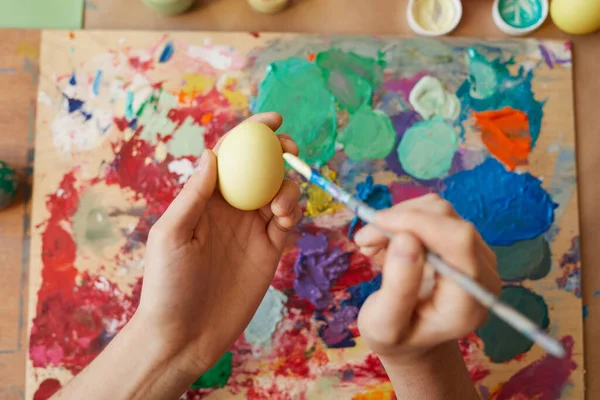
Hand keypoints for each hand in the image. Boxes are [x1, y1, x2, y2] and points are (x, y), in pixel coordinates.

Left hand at [133, 112, 301, 377]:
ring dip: (288, 186)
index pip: (231, 155)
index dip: (252, 133)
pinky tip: (284, 219)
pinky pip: (288, 221)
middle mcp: (231, 208)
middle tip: (290, 150)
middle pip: (262, 168)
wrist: (184, 334)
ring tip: (279, 204)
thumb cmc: (167, 284)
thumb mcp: (172, 234)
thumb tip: (213, 153)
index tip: (274, 121)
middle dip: (280, 153)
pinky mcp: (269, 250)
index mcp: (205, 198)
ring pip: (280, 191)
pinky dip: (293, 211)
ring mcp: (252, 229)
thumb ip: (194, 195)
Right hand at [354, 194, 501, 359]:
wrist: (415, 339)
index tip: (375, 224)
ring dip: (399, 218)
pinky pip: (435, 214)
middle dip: (400, 219)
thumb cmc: (398, 336)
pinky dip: (405, 219)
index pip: (458, 242)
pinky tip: (387, 241)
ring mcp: (478, 255)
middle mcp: (483, 274)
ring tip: (371, 245)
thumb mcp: (384, 325)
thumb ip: (398, 288)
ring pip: (439, 211)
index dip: (418, 223)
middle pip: (448, 220)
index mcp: (469, 302)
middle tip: (363, 240)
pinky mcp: (465, 242)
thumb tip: (406, 238)